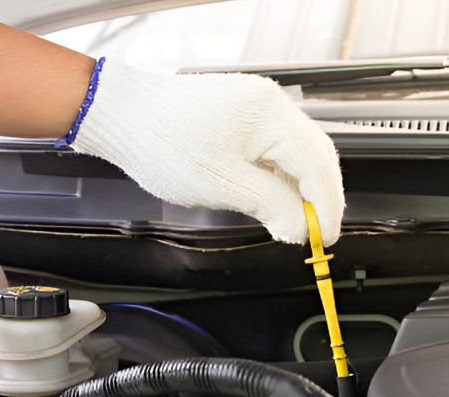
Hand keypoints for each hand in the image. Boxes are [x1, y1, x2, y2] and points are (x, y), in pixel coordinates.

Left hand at [71, 60, 344, 244]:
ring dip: (302, 189)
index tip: (325, 239)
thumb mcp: (223, 185)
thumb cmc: (162, 142)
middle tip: (318, 234)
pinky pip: (276, 149)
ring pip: (298, 153)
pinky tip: (277, 199)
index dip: (326, 208)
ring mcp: (257, 108)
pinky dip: (282, 176)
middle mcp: (271, 105)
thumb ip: (272, 206)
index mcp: (271, 116)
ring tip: (297, 222)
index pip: (318, 167)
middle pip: (316, 156)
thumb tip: (301, 227)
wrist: (122, 115)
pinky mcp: (243, 116)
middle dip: (321, 199)